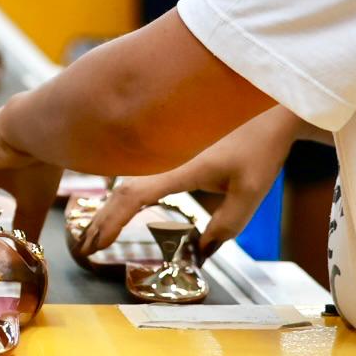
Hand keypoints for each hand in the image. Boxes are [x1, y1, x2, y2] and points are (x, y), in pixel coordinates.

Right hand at [80, 109, 300, 258]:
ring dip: (110, 206)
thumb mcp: (251, 194)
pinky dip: (124, 192)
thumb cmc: (262, 146)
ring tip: (97, 231)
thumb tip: (200, 252)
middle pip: (121, 188)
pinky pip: (139, 171)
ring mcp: (166, 149)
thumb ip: (225, 227)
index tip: (98, 244)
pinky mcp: (172, 147)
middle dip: (101, 219)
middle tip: (86, 248)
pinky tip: (121, 205)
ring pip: (127, 178)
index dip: (112, 221)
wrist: (269, 103)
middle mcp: (166, 155)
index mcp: (181, 166)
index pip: (134, 195)